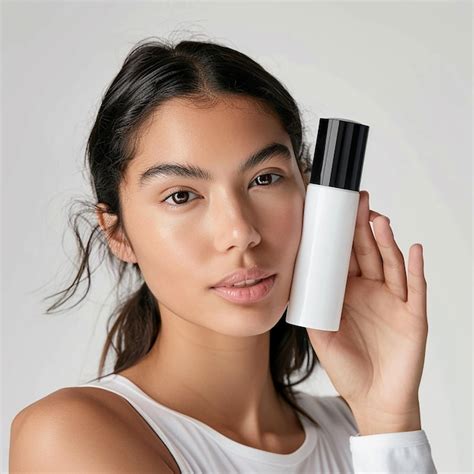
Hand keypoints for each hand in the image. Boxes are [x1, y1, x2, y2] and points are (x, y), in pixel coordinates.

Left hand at [306, 190, 427, 434]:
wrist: (374, 400)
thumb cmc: (348, 368)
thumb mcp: (321, 336)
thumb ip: (311, 310)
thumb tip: (294, 283)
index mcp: (347, 293)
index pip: (344, 258)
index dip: (340, 236)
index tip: (334, 212)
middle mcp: (371, 291)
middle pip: (367, 252)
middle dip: (362, 227)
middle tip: (358, 202)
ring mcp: (393, 301)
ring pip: (390, 264)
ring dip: (385, 242)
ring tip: (378, 220)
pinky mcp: (412, 315)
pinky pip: (416, 287)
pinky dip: (415, 268)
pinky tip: (412, 250)